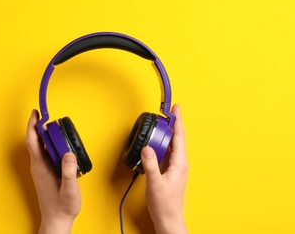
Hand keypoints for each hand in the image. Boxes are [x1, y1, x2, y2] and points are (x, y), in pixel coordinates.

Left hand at [26, 109, 80, 233]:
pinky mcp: (44, 172)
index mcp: (41, 167)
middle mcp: (38, 166)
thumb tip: (68, 154)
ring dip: (43, 135)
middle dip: (37, 126)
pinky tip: (57, 144)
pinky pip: (44, 153)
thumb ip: (68, 172)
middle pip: (34, 141)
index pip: (33, 141)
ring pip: (39, 147)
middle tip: (45, 115)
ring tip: (52, 127)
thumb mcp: (69, 190)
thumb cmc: (62, 207)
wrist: (56, 220)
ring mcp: (40, 169)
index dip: (32, 126)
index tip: (36, 114)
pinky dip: (48, 144)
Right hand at [141, 104, 187, 233]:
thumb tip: (146, 149)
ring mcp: (174, 167)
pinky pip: (166, 152)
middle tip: (165, 112)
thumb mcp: (155, 183)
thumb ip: (150, 165)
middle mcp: (179, 163)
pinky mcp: (169, 170)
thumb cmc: (164, 204)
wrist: (167, 218)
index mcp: (179, 163)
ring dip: (165, 134)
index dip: (178, 121)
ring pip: (171, 145)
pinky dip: (161, 144)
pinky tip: (155, 142)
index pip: (179, 137)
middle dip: (172, 123)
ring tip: (160, 124)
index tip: (176, 108)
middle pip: (176, 138)